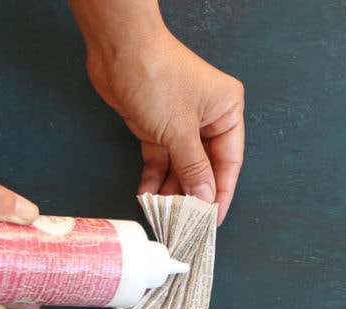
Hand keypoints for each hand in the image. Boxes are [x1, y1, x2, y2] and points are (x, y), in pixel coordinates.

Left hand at [83, 24, 243, 224]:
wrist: (117, 47)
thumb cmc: (156, 74)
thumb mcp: (180, 130)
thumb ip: (194, 169)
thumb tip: (205, 200)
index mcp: (226, 110)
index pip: (229, 162)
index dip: (221, 193)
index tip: (212, 222)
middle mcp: (207, 117)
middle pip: (204, 168)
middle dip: (192, 195)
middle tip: (185, 224)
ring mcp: (181, 123)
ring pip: (180, 167)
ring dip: (171, 191)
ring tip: (164, 215)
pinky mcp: (157, 126)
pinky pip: (160, 160)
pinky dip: (154, 178)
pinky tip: (148, 196)